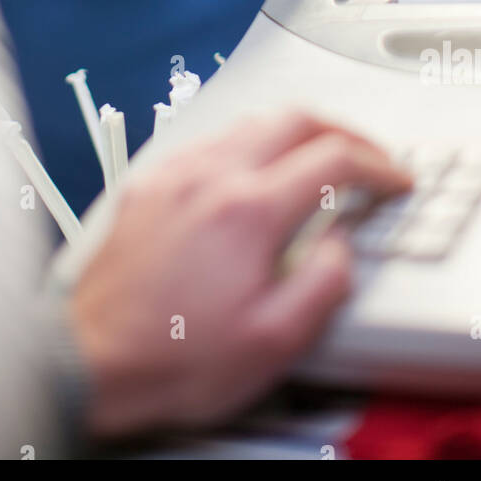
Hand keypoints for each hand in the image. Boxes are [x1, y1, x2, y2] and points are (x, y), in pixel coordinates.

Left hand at [71, 112, 411, 439]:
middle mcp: (210, 177)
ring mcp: (175, 175)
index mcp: (248, 211)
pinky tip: (253, 175)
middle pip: (294, 117)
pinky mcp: (148, 185)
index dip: (378, 164)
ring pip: (249, 122)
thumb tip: (342, 245)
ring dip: (294, 132)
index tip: (393, 179)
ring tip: (316, 161)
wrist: (87, 363)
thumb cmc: (172, 359)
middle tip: (366, 157)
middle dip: (342, 130)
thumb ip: (323, 283)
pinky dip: (247, 145)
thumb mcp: (274, 342)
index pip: (333, 158)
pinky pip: (210, 141)